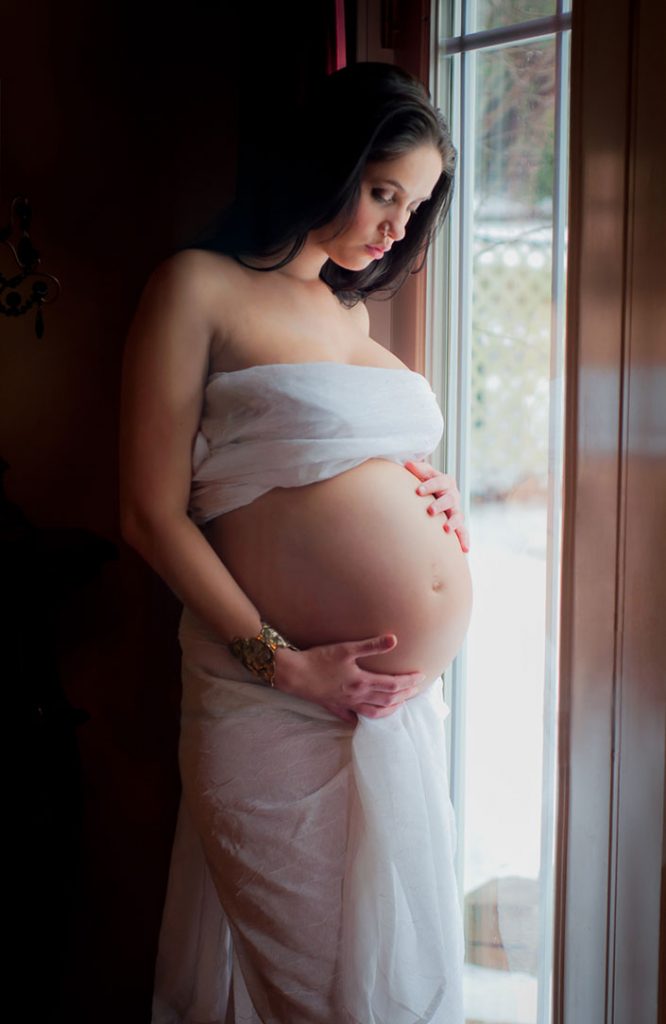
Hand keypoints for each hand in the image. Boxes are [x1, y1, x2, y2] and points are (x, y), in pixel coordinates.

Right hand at [273, 634, 425, 723]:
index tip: (421, 677)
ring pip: (373, 712)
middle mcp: (357, 696)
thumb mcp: (346, 649)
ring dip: (389, 709)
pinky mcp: (333, 706)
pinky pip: (350, 716)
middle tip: (417, 690)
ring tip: (399, 705)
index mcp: (362, 681)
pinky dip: (360, 717)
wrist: (293, 674)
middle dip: (405, 695)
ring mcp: (345, 704)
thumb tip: (394, 640)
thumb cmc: (319, 659)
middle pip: (388, 700)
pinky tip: (362, 716)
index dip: (409, 681)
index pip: (393, 684)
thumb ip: (371, 646)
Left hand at [404, 459, 469, 552]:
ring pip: (457, 516)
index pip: (440, 482)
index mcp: (446, 482)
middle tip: (430, 511)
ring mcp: (456, 510)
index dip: (430, 485)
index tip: (418, 491)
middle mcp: (453, 496)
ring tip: (446, 529)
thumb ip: (418, 469)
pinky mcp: (457, 524)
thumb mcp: (423, 473)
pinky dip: (464, 539)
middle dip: (440, 505)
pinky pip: (463, 531)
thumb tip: (408, 464)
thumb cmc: (427, 483)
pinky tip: (465, 549)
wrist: (436, 493)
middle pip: (449, 499)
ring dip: (453, 522)